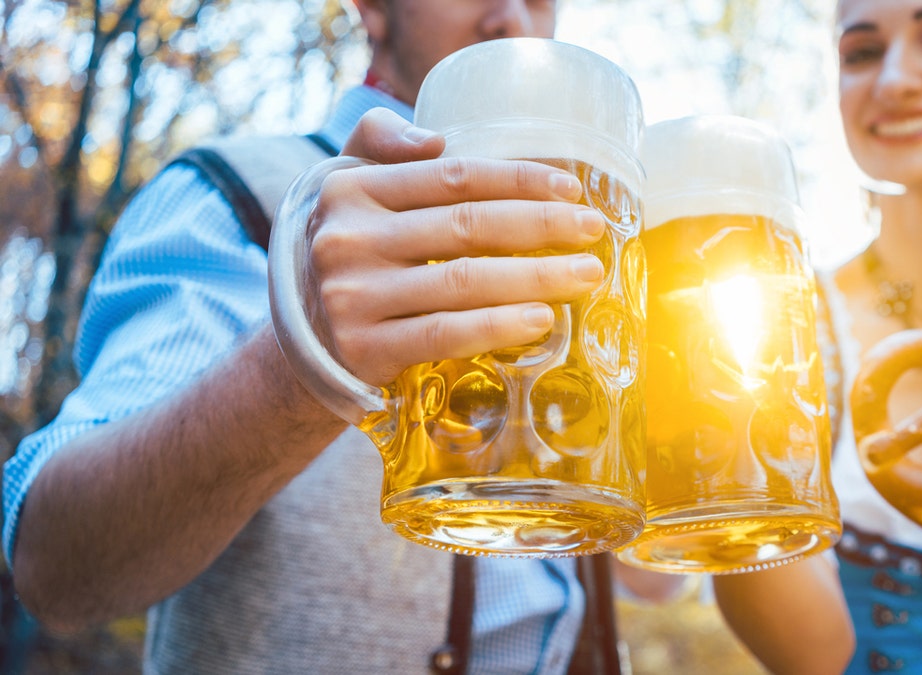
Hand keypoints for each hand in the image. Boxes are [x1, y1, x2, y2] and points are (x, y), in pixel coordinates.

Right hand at [308, 107, 606, 385]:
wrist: (303, 340)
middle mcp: (346, 239)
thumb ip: (379, 142)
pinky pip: (446, 334)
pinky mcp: (364, 350)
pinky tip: (543, 319)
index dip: (520, 180)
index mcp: (350, 189)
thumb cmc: (348, 253)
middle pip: (467, 225)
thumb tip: (435, 142)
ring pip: (464, 281)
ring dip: (537, 277)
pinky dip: (498, 326)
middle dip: (542, 225)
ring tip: (586, 275)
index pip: (453, 177)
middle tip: (594, 230)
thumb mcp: (346, 188)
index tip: (573, 188)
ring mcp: (353, 297)